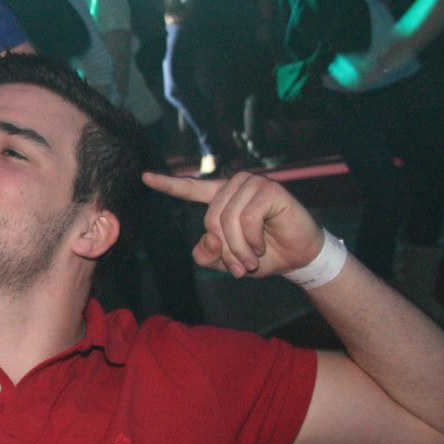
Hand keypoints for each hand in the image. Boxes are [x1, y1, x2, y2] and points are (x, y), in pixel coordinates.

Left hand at [143, 171, 322, 278]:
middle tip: (239, 267)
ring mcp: (253, 184)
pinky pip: (248, 217)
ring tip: (251, 260)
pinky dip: (253, 239)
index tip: (144, 177)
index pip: (191, 189)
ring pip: (228, 219)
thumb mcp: (227, 260)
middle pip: (210, 219)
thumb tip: (208, 240)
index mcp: (221, 199)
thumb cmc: (262, 255)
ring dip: (239, 248)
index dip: (168, 184)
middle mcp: (235, 186)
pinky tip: (262, 246)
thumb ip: (208, 253)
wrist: (299, 257)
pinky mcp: (270, 189)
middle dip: (224, 249)